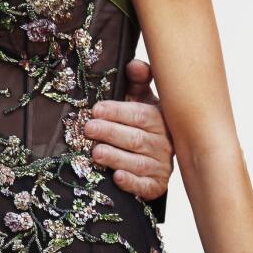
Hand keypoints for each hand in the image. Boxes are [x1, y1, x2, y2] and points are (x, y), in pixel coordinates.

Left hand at [84, 59, 173, 199]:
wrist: (156, 154)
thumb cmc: (141, 121)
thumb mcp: (141, 98)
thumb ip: (137, 81)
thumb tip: (134, 65)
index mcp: (160, 120)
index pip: (141, 115)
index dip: (118, 112)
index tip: (96, 109)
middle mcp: (164, 144)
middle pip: (136, 139)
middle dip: (110, 133)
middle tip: (88, 128)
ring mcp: (161, 166)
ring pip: (138, 163)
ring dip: (116, 157)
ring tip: (96, 152)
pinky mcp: (156, 186)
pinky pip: (146, 187)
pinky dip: (132, 183)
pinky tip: (117, 178)